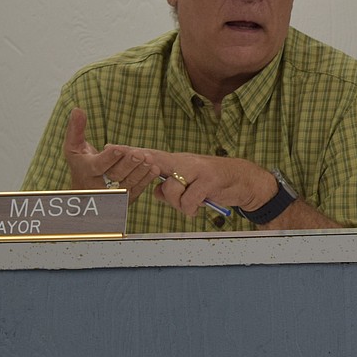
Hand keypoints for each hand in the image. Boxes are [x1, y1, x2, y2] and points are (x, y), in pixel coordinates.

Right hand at [62, 108, 159, 202]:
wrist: (85, 189)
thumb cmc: (82, 163)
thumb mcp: (74, 147)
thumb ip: (76, 129)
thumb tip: (77, 109)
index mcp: (85, 171)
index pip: (97, 166)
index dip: (108, 158)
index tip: (118, 148)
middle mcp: (97, 186)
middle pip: (114, 176)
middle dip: (128, 164)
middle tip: (139, 153)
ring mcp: (112, 195)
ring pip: (127, 184)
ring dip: (140, 171)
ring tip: (149, 159)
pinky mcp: (123, 199)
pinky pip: (136, 190)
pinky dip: (146, 180)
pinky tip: (154, 169)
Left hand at [143, 151, 340, 228]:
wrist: (245, 180)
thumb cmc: (215, 184)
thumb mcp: (191, 186)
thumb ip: (171, 189)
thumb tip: (155, 192)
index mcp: (177, 162)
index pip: (150, 155)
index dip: (131, 152)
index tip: (111, 147)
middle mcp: (185, 161)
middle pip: (155, 161)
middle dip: (142, 163)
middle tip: (135, 162)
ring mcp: (197, 168)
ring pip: (171, 188)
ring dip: (178, 204)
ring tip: (190, 206)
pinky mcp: (210, 179)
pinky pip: (189, 200)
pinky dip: (192, 209)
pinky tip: (199, 208)